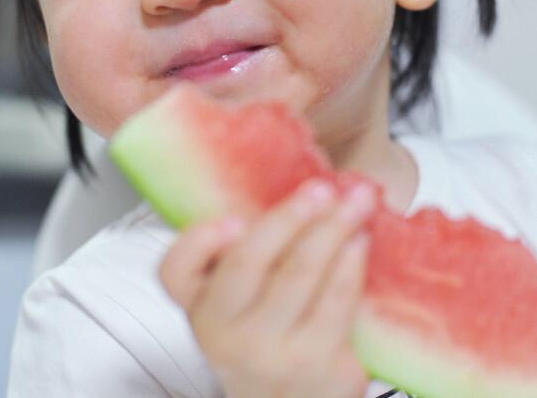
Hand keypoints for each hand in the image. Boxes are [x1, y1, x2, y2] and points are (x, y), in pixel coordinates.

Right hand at [158, 178, 376, 397]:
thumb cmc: (267, 330)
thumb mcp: (239, 296)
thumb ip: (244, 246)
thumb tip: (287, 173)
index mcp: (198, 304)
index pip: (176, 273)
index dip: (199, 242)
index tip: (232, 218)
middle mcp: (225, 331)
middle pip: (248, 263)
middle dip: (290, 217)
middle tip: (320, 188)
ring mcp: (271, 351)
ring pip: (300, 275)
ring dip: (334, 229)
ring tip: (356, 202)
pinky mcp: (318, 364)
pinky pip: (338, 300)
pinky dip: (352, 262)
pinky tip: (360, 240)